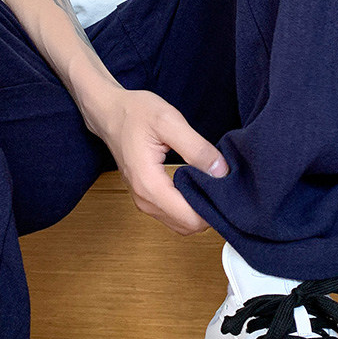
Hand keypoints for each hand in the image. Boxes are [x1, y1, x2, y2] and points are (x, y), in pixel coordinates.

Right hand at [86, 87, 228, 234]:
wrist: (109, 112)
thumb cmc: (135, 113)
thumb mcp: (169, 121)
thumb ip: (197, 148)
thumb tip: (221, 172)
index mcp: (149, 184)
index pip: (190, 219)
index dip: (213, 208)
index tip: (228, 189)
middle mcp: (145, 200)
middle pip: (188, 226)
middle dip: (210, 211)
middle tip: (225, 185)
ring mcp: (144, 201)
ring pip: (181, 223)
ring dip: (200, 210)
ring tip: (214, 184)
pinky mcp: (147, 197)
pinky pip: (173, 214)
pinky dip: (189, 207)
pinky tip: (199, 185)